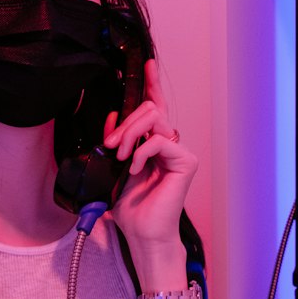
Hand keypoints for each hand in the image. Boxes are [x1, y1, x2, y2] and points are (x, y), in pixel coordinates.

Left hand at [103, 59, 197, 250]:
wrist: (143, 233)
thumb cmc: (131, 207)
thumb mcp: (114, 167)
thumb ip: (115, 140)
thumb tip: (112, 115)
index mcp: (152, 143)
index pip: (153, 107)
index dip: (150, 84)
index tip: (146, 65)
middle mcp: (168, 144)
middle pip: (149, 108)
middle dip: (125, 122)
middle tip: (112, 145)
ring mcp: (178, 152)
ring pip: (154, 118)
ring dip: (130, 133)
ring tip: (120, 155)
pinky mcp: (185, 161)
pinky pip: (159, 141)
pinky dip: (141, 152)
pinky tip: (135, 168)